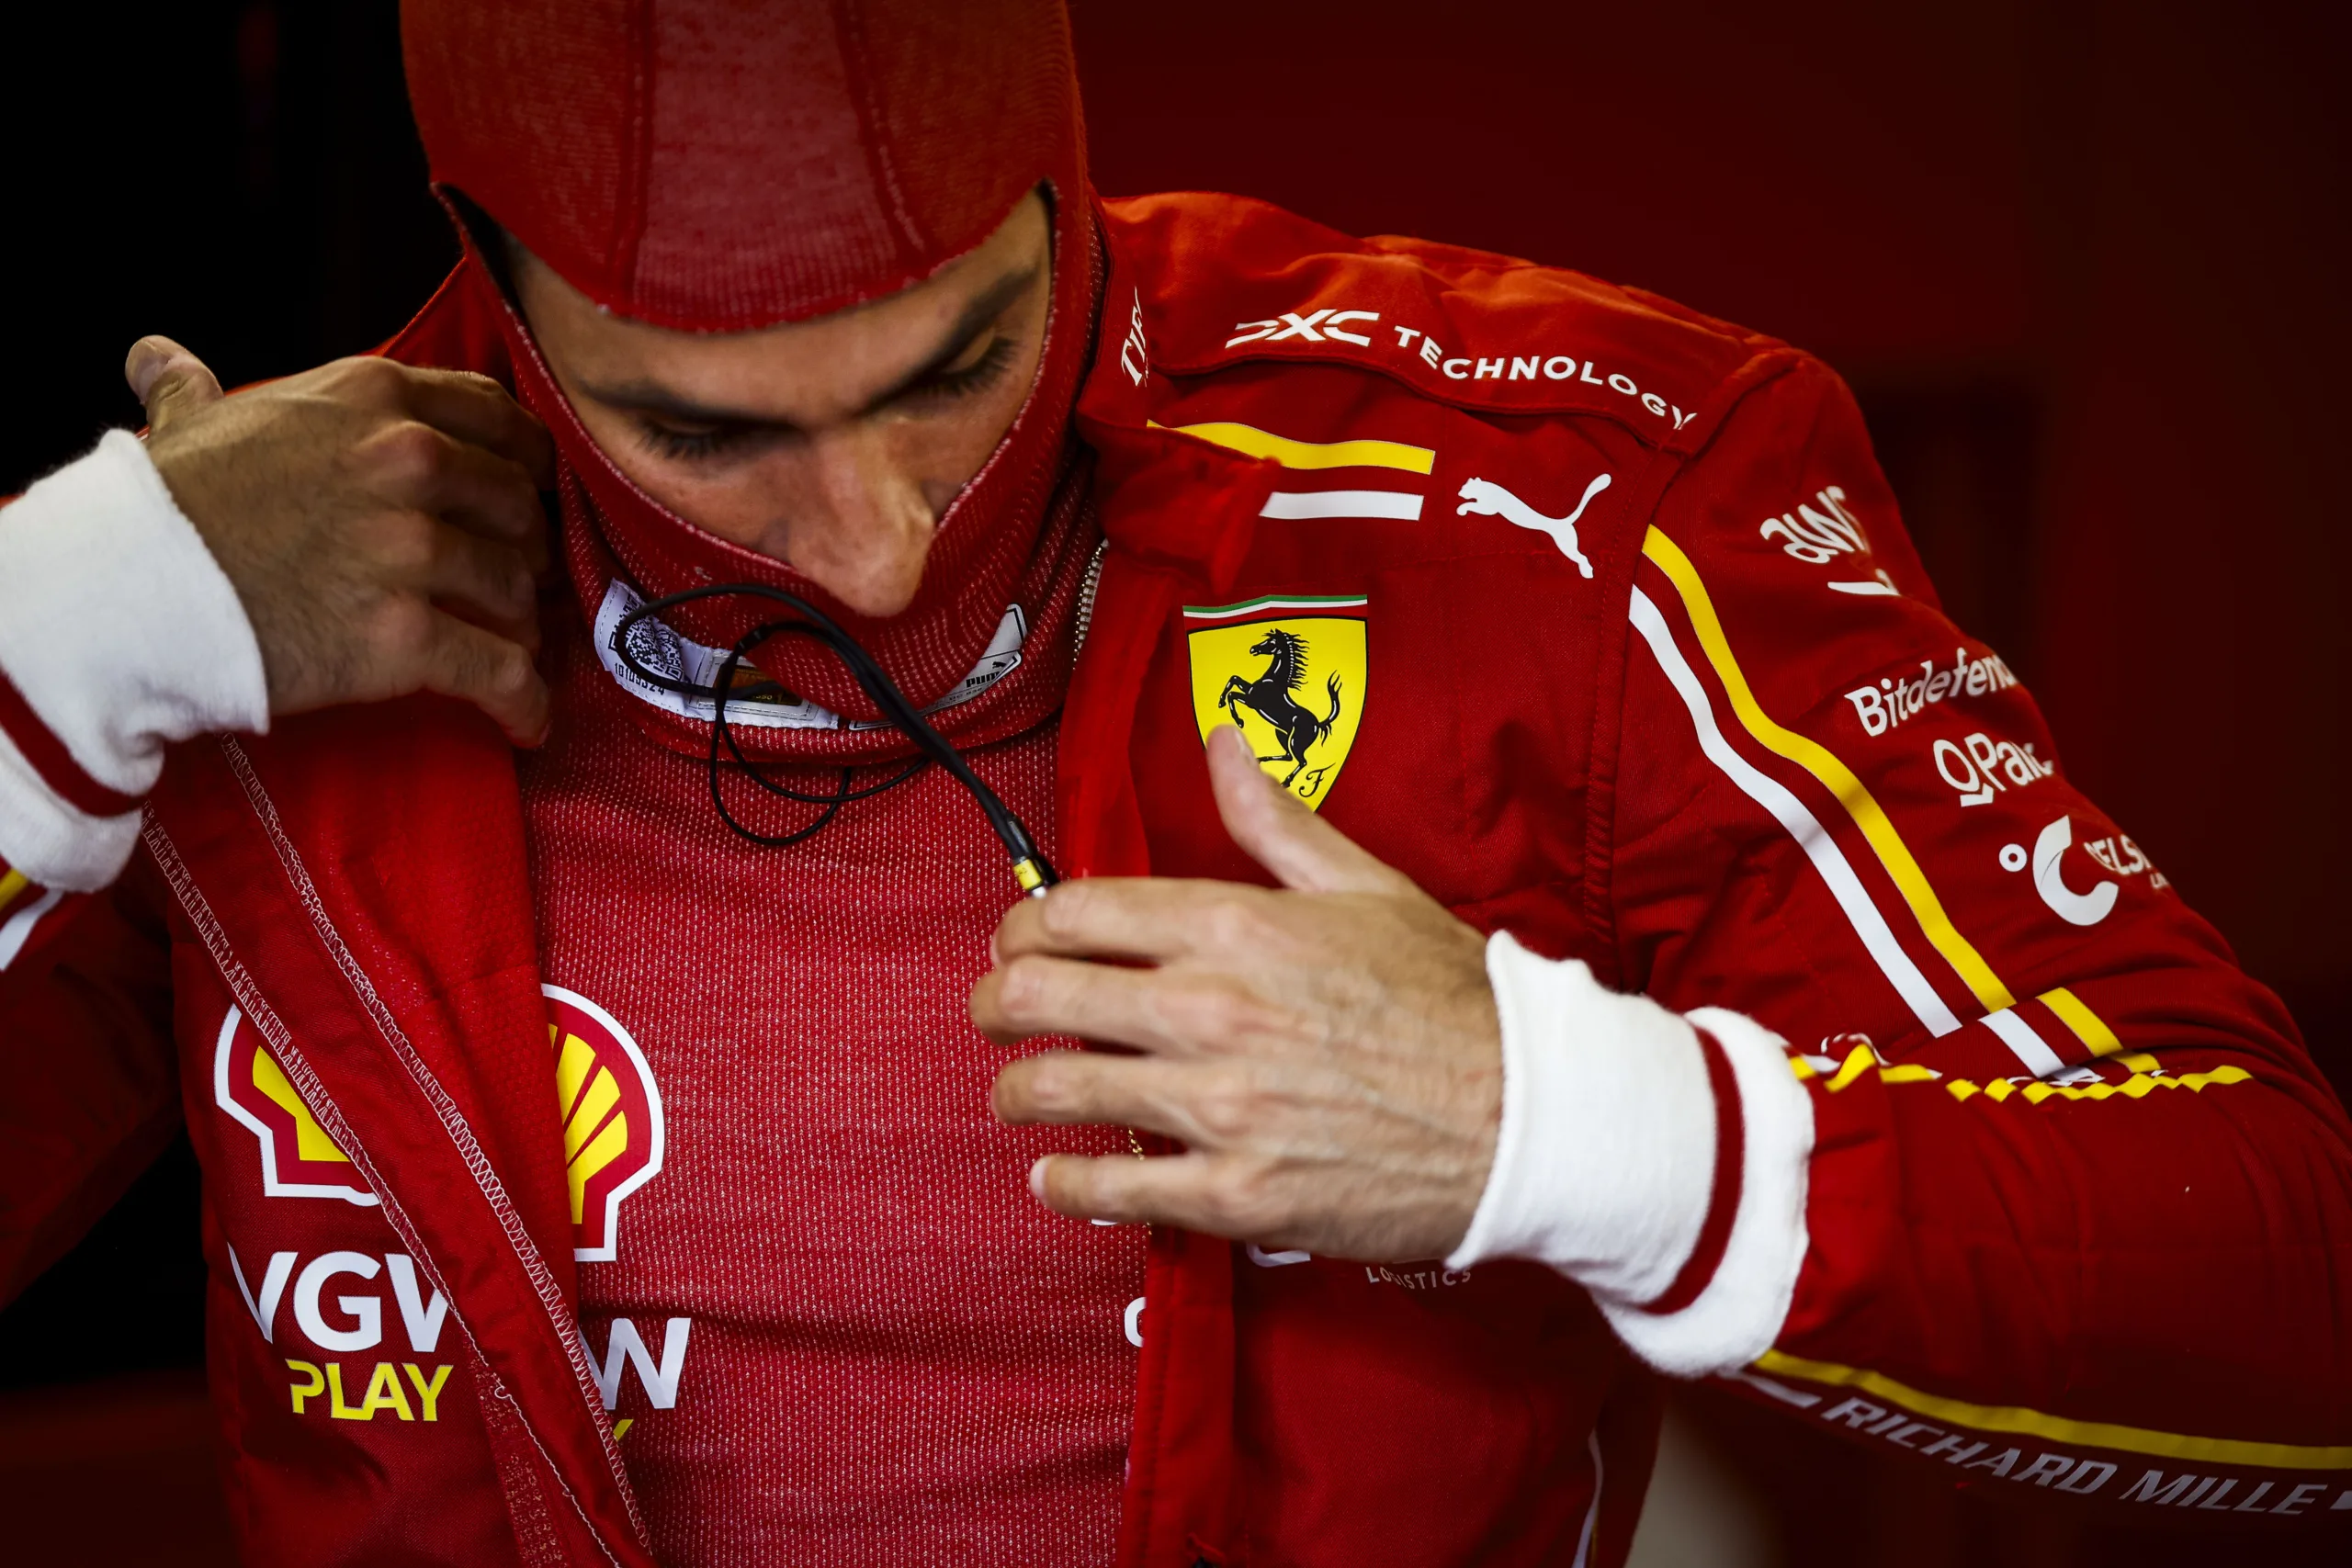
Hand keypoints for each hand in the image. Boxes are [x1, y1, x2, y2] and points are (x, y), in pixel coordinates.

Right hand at [128, 335, 558, 744]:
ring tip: (514, 646)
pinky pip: (501, 672)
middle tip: (518, 583)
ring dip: (525, 624)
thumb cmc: (161, 508)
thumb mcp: (191, 426)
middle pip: (519, 507)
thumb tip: (157, 355)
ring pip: (516, 589)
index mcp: (373, 399)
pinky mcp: (407, 636)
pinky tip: (528, 720)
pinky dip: (525, 701)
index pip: (498, 417)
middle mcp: (408, 463)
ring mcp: (413, 550)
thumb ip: (197, 390)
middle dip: (528, 549)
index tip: (530, 493)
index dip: (527, 463)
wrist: (126, 593)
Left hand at [977, 724, 1501, 1261]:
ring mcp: (1219, 1107)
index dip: (1025, 922)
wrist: (1530, 1117)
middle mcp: (1211, 1009)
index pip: (1075, 910)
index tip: (1020, 936)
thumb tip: (1221, 740)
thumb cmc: (1452, 1000)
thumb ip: (1274, 819)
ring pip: (1055, 1091)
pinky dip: (1063, 1182)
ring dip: (1015, 1088)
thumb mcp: (1366, 886)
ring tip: (1016, 1090)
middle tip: (993, 1010)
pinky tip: (1054, 1173)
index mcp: (1235, 925)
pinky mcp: (1235, 1193)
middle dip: (996, 1001)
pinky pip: (1110, 1190)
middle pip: (1038, 994)